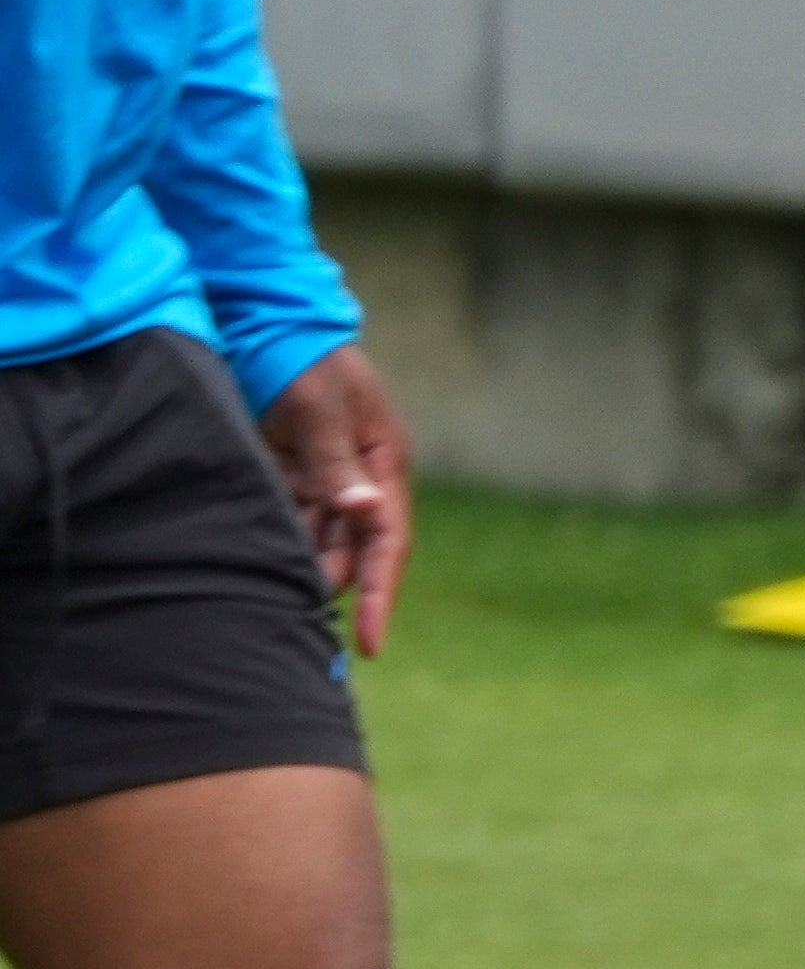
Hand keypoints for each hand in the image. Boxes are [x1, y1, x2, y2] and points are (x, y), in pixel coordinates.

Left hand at [260, 346, 412, 658]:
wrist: (265, 324)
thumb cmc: (303, 362)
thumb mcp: (322, 411)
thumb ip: (338, 466)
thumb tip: (366, 511)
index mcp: (382, 463)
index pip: (388, 541)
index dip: (381, 594)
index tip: (369, 644)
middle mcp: (362, 477)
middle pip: (355, 551)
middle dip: (333, 585)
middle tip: (292, 621)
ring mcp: (328, 477)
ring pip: (322, 542)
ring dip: (303, 567)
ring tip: (268, 599)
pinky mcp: (295, 474)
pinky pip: (292, 524)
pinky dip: (280, 544)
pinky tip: (253, 564)